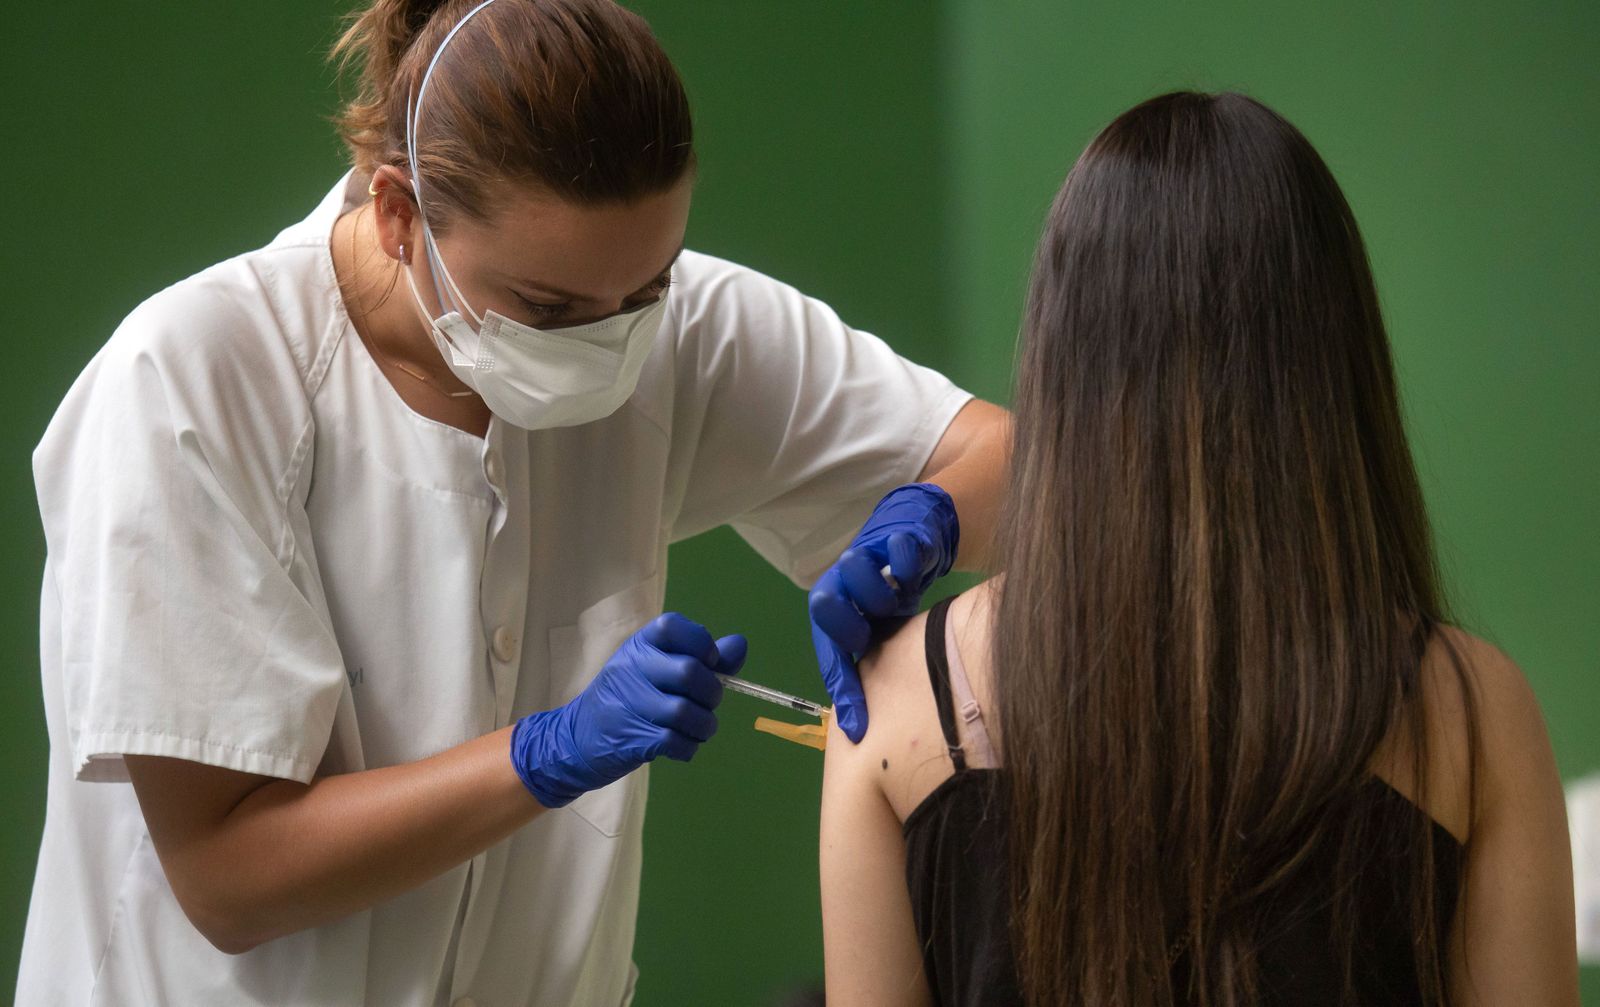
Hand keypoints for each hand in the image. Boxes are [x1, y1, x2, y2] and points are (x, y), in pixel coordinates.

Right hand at [510, 613, 747, 806]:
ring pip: (685, 711)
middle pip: (688, 672)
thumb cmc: (627, 698)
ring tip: (701, 728)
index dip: (701, 642)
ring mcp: (629, 704)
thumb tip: (740, 645)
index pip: (673, 626)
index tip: (709, 661)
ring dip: (705, 725)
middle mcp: (631, 668)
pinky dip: (689, 747)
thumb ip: (701, 657)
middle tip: (708, 702)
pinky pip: (676, 742)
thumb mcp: (656, 668)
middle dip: (712, 692)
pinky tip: (684, 745)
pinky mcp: (631, 738)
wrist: (576, 738)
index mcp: (640, 645)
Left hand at [808, 483, 958, 742]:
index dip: (843, 689)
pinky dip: (907, 563)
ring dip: (880, 592)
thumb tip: (869, 726)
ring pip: (856, 571)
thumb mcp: (880, 634)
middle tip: (871, 633)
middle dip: (848, 624)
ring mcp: (864, 558)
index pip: (830, 655)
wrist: (913, 539)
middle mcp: (840, 585)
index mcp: (833, 615)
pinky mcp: (895, 538)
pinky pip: (898, 550)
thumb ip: (873, 666)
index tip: (857, 726)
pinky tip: (914, 571)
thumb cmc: (890, 599)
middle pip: (822, 605)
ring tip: (899, 599)